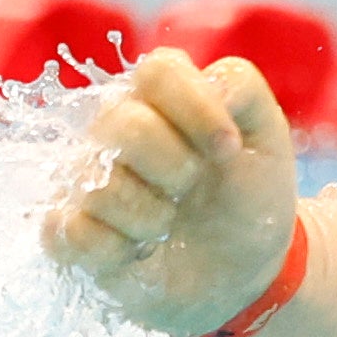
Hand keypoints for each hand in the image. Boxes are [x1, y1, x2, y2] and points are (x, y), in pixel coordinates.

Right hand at [44, 49, 300, 336]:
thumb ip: (241, 89)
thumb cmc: (250, 194)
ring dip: (151, 216)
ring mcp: (88, 179)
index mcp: (162, 99)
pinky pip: (68, 233)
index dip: (196, 107)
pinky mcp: (72, 231)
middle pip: (122, 125)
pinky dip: (115, 250)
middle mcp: (115, 130)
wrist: (246, 267)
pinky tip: (140, 252)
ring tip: (170, 224)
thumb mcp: (268, 135)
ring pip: (97, 185)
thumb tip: (204, 86)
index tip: (228, 150)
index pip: (158, 70)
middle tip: (195, 188)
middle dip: (176, 167)